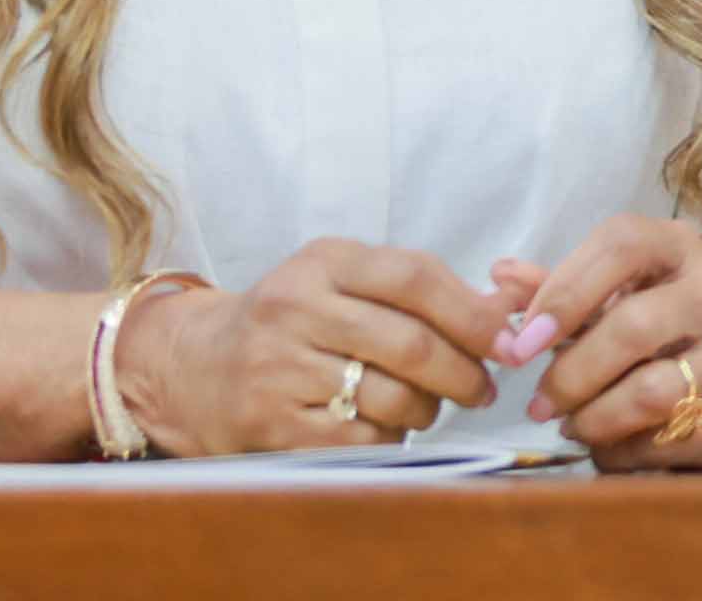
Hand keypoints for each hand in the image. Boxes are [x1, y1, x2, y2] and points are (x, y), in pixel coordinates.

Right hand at [121, 239, 504, 457]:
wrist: (190, 366)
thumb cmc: (292, 320)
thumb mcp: (344, 279)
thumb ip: (423, 286)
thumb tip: (510, 309)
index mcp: (323, 262)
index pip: (415, 277)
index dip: (472, 313)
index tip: (507, 340)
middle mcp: (296, 309)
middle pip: (412, 345)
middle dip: (464, 372)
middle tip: (483, 387)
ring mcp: (278, 369)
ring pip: (391, 398)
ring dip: (428, 410)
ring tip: (427, 406)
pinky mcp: (269, 424)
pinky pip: (359, 439)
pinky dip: (389, 438)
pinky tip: (386, 427)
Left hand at [499, 215, 701, 469]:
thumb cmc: (649, 331)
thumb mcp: (607, 300)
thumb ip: (555, 291)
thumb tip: (499, 275)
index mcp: (678, 249)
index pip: (622, 244)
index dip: (565, 291)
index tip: (523, 342)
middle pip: (634, 326)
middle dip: (571, 374)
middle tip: (537, 405)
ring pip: (649, 391)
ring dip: (592, 418)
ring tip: (572, 426)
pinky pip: (663, 441)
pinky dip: (622, 451)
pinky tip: (612, 444)